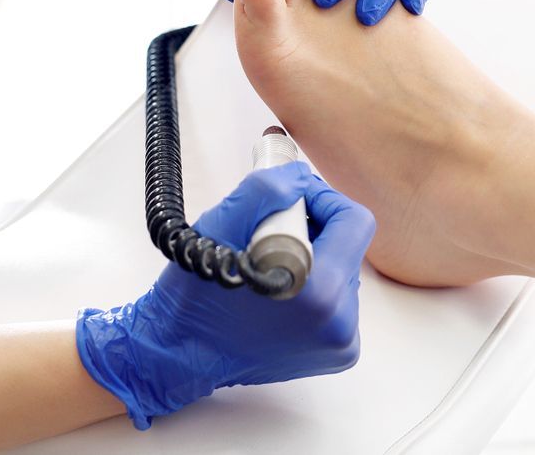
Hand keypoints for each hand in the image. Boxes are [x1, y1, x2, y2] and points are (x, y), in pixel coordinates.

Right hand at [76, 162, 374, 428]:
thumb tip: (301, 178)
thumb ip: (265, 191)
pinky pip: (340, 300)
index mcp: (319, 290)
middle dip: (314, 229)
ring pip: (344, 271)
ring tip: (269, 266)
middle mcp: (340, 321)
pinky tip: (279, 292)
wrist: (181, 356)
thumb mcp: (218, 227)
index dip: (322, 200)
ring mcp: (341, 341)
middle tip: (270, 234)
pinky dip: (315, 288)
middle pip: (349, 245)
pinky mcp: (337, 353)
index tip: (289, 203)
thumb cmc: (194, 295)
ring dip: (314, 258)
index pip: (353, 221)